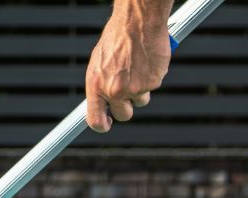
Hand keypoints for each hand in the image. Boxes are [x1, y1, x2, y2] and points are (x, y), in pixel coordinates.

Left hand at [85, 2, 172, 132]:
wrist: (137, 21)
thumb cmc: (118, 37)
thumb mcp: (100, 62)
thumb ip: (101, 84)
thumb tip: (101, 104)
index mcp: (96, 85)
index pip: (95, 120)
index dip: (102, 125)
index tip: (107, 123)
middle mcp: (114, 91)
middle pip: (123, 115)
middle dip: (126, 106)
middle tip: (128, 89)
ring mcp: (134, 89)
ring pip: (140, 101)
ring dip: (141, 89)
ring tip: (138, 66)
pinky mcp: (152, 83)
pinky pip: (153, 87)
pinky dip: (152, 76)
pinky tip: (147, 60)